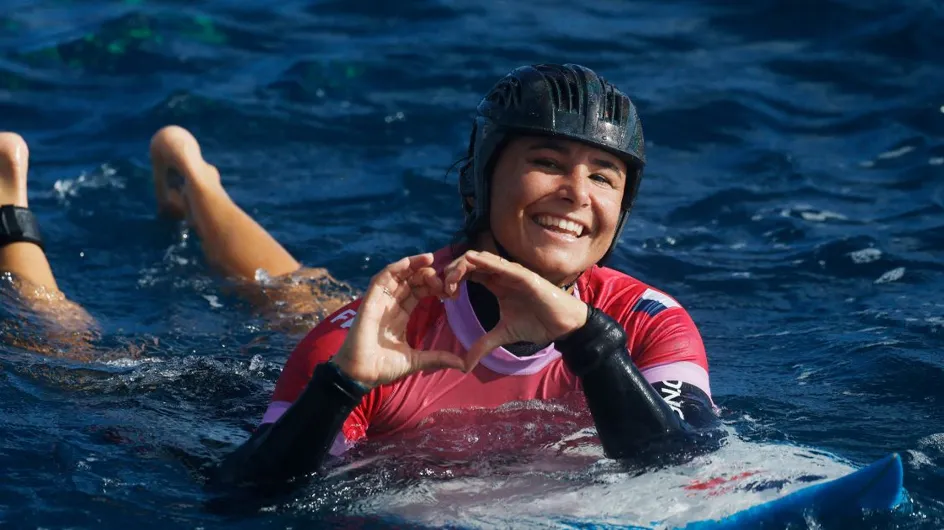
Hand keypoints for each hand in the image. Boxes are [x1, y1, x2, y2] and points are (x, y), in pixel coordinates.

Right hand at [332, 253, 465, 387]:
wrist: (362, 375)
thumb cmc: (383, 368)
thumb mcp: (416, 361)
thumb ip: (437, 358)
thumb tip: (463, 364)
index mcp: (400, 316)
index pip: (417, 293)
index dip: (433, 287)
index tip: (450, 290)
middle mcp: (390, 306)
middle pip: (410, 281)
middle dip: (427, 275)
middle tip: (443, 277)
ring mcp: (379, 302)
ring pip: (397, 275)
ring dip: (413, 265)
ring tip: (430, 259)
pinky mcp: (370, 301)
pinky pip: (381, 279)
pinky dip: (395, 268)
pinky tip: (409, 262)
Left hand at [442, 250, 587, 370]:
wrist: (562, 326)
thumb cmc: (536, 324)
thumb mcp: (502, 335)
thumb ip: (482, 346)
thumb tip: (464, 366)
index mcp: (495, 284)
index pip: (468, 273)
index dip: (452, 279)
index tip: (442, 295)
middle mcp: (501, 274)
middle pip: (469, 263)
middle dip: (451, 272)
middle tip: (441, 289)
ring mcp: (511, 272)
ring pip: (480, 259)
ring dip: (461, 266)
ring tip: (450, 281)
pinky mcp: (522, 275)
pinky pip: (499, 264)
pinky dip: (483, 261)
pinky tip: (468, 262)